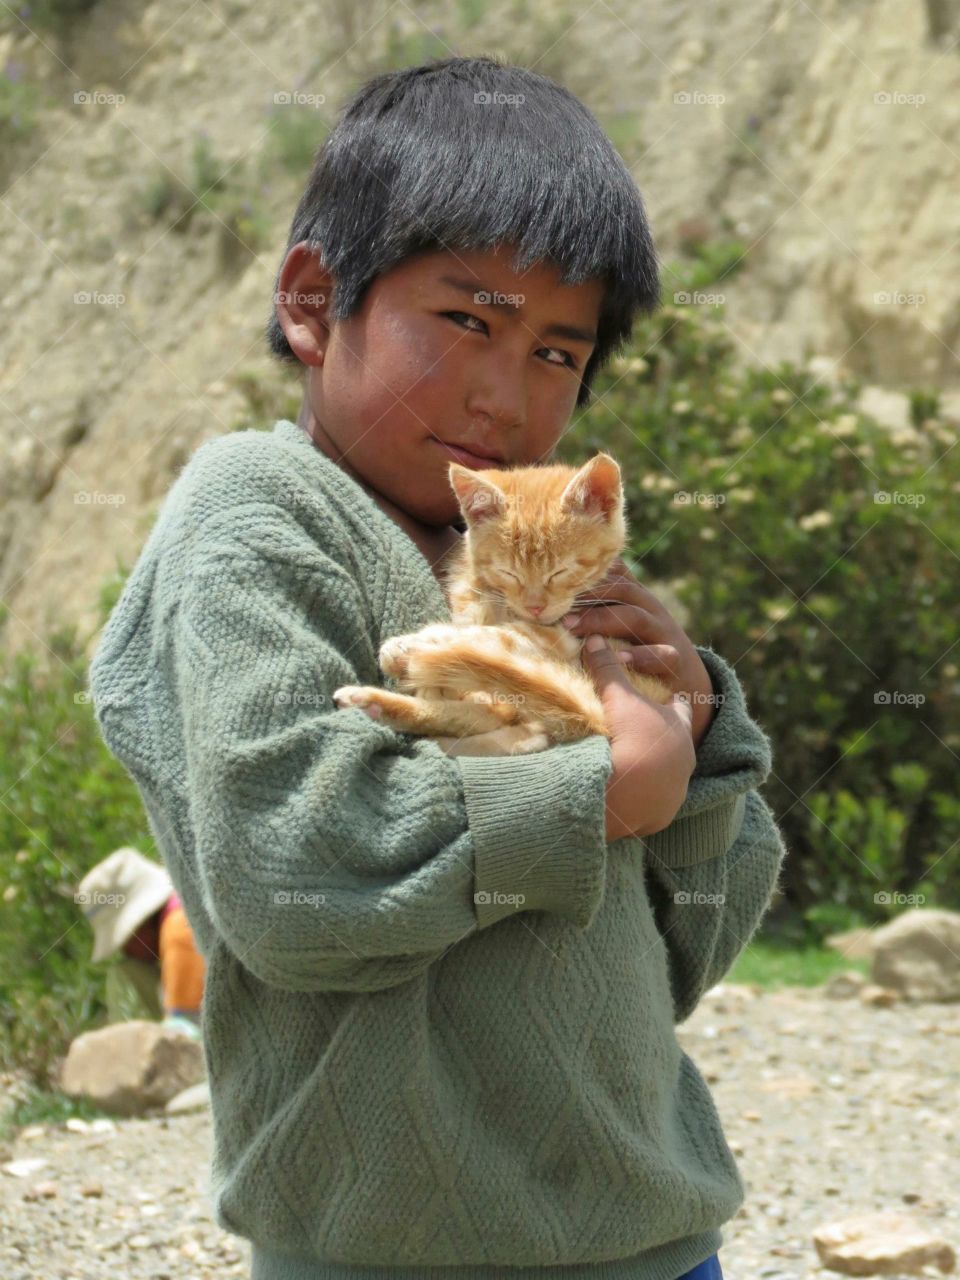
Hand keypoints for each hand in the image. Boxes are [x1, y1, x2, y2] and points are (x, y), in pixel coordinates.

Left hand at [562, 557, 717, 747]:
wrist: (689, 680)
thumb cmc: (643, 648)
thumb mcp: (625, 623)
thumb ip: (598, 608)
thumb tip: (554, 595)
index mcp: (635, 597)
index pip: (612, 574)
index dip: (585, 575)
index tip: (553, 580)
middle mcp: (649, 608)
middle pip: (621, 589)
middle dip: (588, 596)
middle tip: (557, 609)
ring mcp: (663, 631)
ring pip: (635, 616)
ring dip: (602, 621)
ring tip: (574, 629)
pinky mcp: (674, 658)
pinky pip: (660, 653)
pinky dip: (639, 656)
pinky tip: (618, 659)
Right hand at [581, 633, 695, 841]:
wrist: (629, 791)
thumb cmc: (630, 736)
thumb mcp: (617, 698)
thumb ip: (607, 669)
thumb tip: (594, 641)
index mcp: (678, 729)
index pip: (679, 709)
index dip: (672, 700)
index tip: (669, 695)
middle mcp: (683, 761)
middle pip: (677, 745)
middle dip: (662, 740)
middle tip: (646, 734)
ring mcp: (674, 791)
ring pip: (667, 779)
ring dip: (652, 774)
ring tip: (633, 769)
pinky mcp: (659, 816)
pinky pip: (651, 808)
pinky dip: (641, 802)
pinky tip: (626, 798)